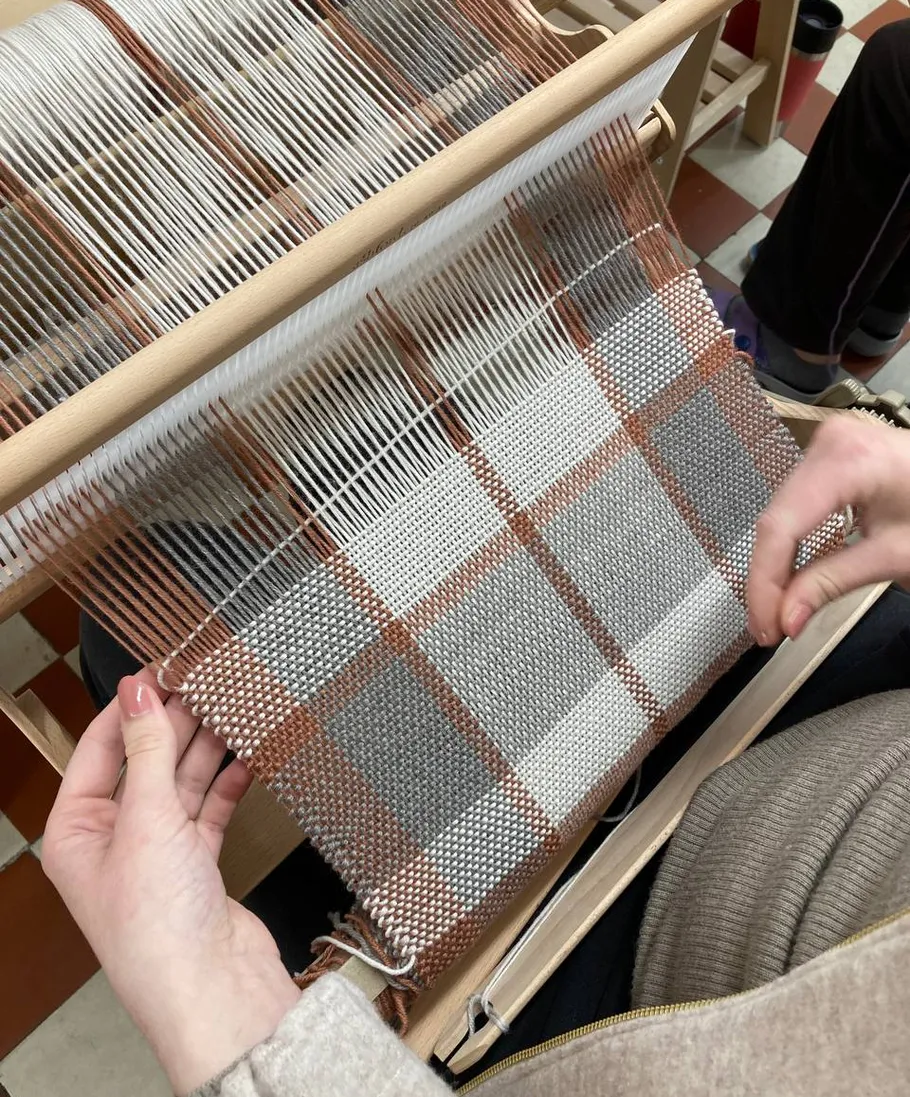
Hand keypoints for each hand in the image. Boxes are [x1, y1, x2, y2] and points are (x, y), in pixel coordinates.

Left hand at [42, 671, 299, 1094]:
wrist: (212, 990)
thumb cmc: (158, 925)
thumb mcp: (146, 820)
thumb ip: (147, 749)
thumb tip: (138, 690)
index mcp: (77, 832)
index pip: (100, 751)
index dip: (129, 708)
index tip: (160, 669)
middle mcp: (114, 840)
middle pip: (143, 762)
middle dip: (174, 724)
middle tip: (207, 682)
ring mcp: (157, 852)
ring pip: (180, 782)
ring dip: (206, 748)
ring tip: (232, 708)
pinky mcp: (198, 864)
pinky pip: (210, 808)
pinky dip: (229, 782)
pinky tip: (248, 756)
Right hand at [749, 414, 909, 645]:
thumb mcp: (896, 554)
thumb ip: (833, 583)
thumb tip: (786, 616)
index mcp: (850, 461)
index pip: (782, 527)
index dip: (765, 582)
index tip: (766, 624)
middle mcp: (831, 445)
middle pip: (775, 522)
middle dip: (768, 580)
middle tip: (769, 625)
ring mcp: (827, 448)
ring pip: (778, 516)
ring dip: (775, 566)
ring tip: (779, 607)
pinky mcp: (827, 460)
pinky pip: (792, 507)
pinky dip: (791, 546)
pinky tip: (791, 577)